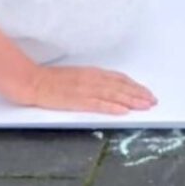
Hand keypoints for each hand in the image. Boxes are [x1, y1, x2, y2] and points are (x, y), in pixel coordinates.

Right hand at [14, 65, 156, 114]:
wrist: (31, 80)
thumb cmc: (50, 79)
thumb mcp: (75, 75)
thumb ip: (91, 79)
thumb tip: (107, 86)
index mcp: (91, 73)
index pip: (119, 78)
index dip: (134, 85)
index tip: (146, 92)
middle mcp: (91, 79)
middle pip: (120, 86)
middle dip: (139, 94)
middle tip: (153, 101)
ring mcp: (84, 90)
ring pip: (113, 95)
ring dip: (131, 100)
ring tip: (145, 106)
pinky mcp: (76, 100)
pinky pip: (98, 104)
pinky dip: (112, 108)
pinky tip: (123, 112)